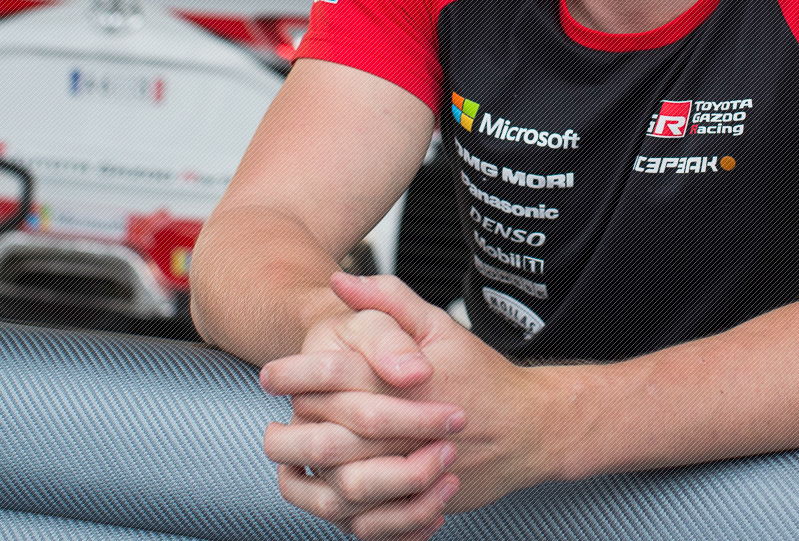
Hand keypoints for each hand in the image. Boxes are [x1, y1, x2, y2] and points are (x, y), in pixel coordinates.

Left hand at [265, 273, 564, 530]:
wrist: (530, 430)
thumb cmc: (482, 375)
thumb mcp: (439, 326)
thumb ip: (389, 300)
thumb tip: (341, 280)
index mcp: (402, 381)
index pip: (332, 377)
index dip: (292, 376)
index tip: (268, 376)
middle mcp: (403, 428)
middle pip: (325, 438)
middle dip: (289, 435)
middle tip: (271, 431)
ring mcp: (411, 470)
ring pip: (339, 486)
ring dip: (307, 476)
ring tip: (292, 462)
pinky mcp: (419, 501)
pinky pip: (366, 519)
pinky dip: (338, 510)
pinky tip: (324, 492)